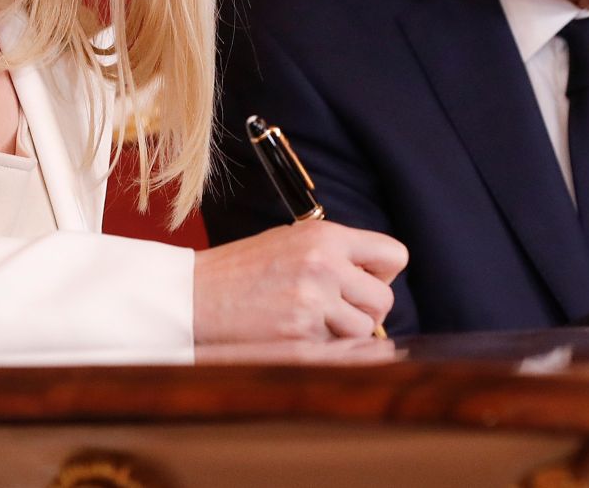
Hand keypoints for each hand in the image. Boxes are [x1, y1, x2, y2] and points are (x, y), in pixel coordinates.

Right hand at [193, 220, 407, 342]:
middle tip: (336, 309)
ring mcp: (313, 303)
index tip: (362, 280)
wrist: (193, 296)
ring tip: (310, 321)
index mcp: (325, 236)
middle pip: (384, 299)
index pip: (394, 255)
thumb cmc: (243, 269)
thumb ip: (337, 254)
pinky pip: (337, 352)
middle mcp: (324, 265)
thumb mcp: (293, 242)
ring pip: (364, 330)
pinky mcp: (301, 338)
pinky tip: (294, 334)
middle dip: (366, 310)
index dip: (382, 272)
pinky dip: (323, 349)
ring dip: (345, 333)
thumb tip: (377, 276)